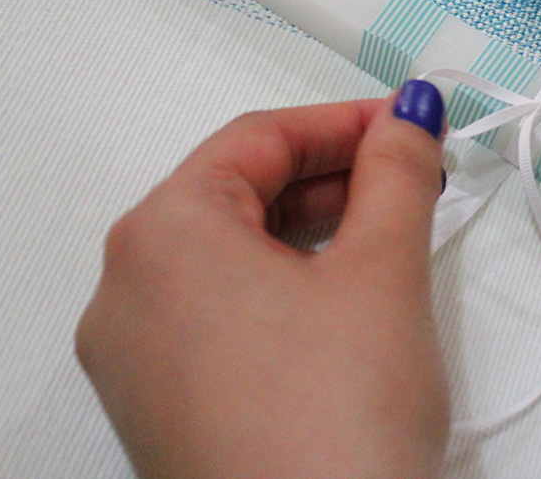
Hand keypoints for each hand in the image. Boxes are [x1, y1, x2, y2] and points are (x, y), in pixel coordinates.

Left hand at [76, 83, 450, 478]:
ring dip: (313, 231)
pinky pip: (219, 316)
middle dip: (334, 177)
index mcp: (162, 235)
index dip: (346, 121)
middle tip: (413, 176)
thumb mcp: (383, 269)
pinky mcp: (162, 409)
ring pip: (229, 256)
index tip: (411, 123)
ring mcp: (136, 359)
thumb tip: (409, 117)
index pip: (258, 138)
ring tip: (392, 235)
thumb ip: (397, 172)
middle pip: (237, 193)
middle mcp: (126, 292)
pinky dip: (282, 289)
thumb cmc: (335, 422)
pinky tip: (346, 302)